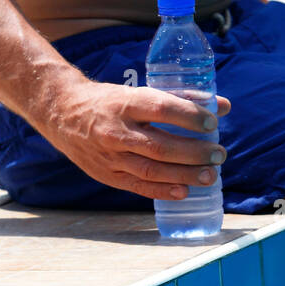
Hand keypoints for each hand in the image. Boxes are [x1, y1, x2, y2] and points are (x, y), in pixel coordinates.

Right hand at [41, 78, 230, 199]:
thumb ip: (178, 100)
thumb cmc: (109, 102)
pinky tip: (185, 192)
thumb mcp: (137, 93)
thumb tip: (223, 106)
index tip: (212, 122)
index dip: (189, 117)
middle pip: (161, 145)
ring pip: (153, 169)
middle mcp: (117, 131)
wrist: (61, 112)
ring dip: (185, 175)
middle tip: (219, 154)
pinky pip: (139, 186)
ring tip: (210, 176)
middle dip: (194, 152)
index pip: (161, 108)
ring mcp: (111, 156)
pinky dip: (163, 190)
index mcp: (125, 103)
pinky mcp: (107, 175)